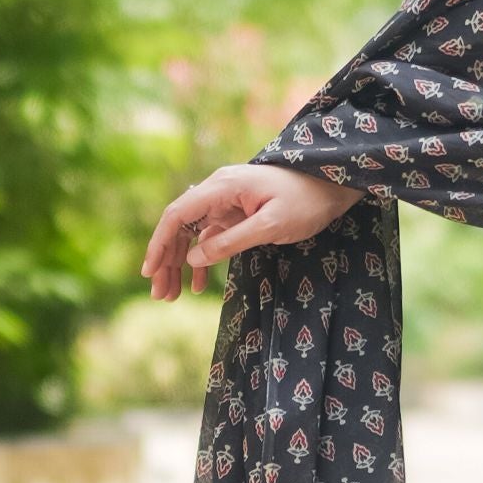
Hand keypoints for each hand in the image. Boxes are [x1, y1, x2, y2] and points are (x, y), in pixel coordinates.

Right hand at [143, 162, 356, 300]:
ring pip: (192, 234)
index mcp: (222, 186)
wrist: (333, 186)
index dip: (159, 243)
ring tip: (171, 296)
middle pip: (180, 226)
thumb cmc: (305, 202)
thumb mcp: (270, 226)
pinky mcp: (237, 213)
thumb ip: (230, 241)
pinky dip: (201, 259)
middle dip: (167, 260)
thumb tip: (193, 258)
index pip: (178, 213)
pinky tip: (196, 285)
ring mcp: (227, 201)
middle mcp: (218, 190)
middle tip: (160, 295)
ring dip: (180, 263)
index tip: (149, 271)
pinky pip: (210, 237)